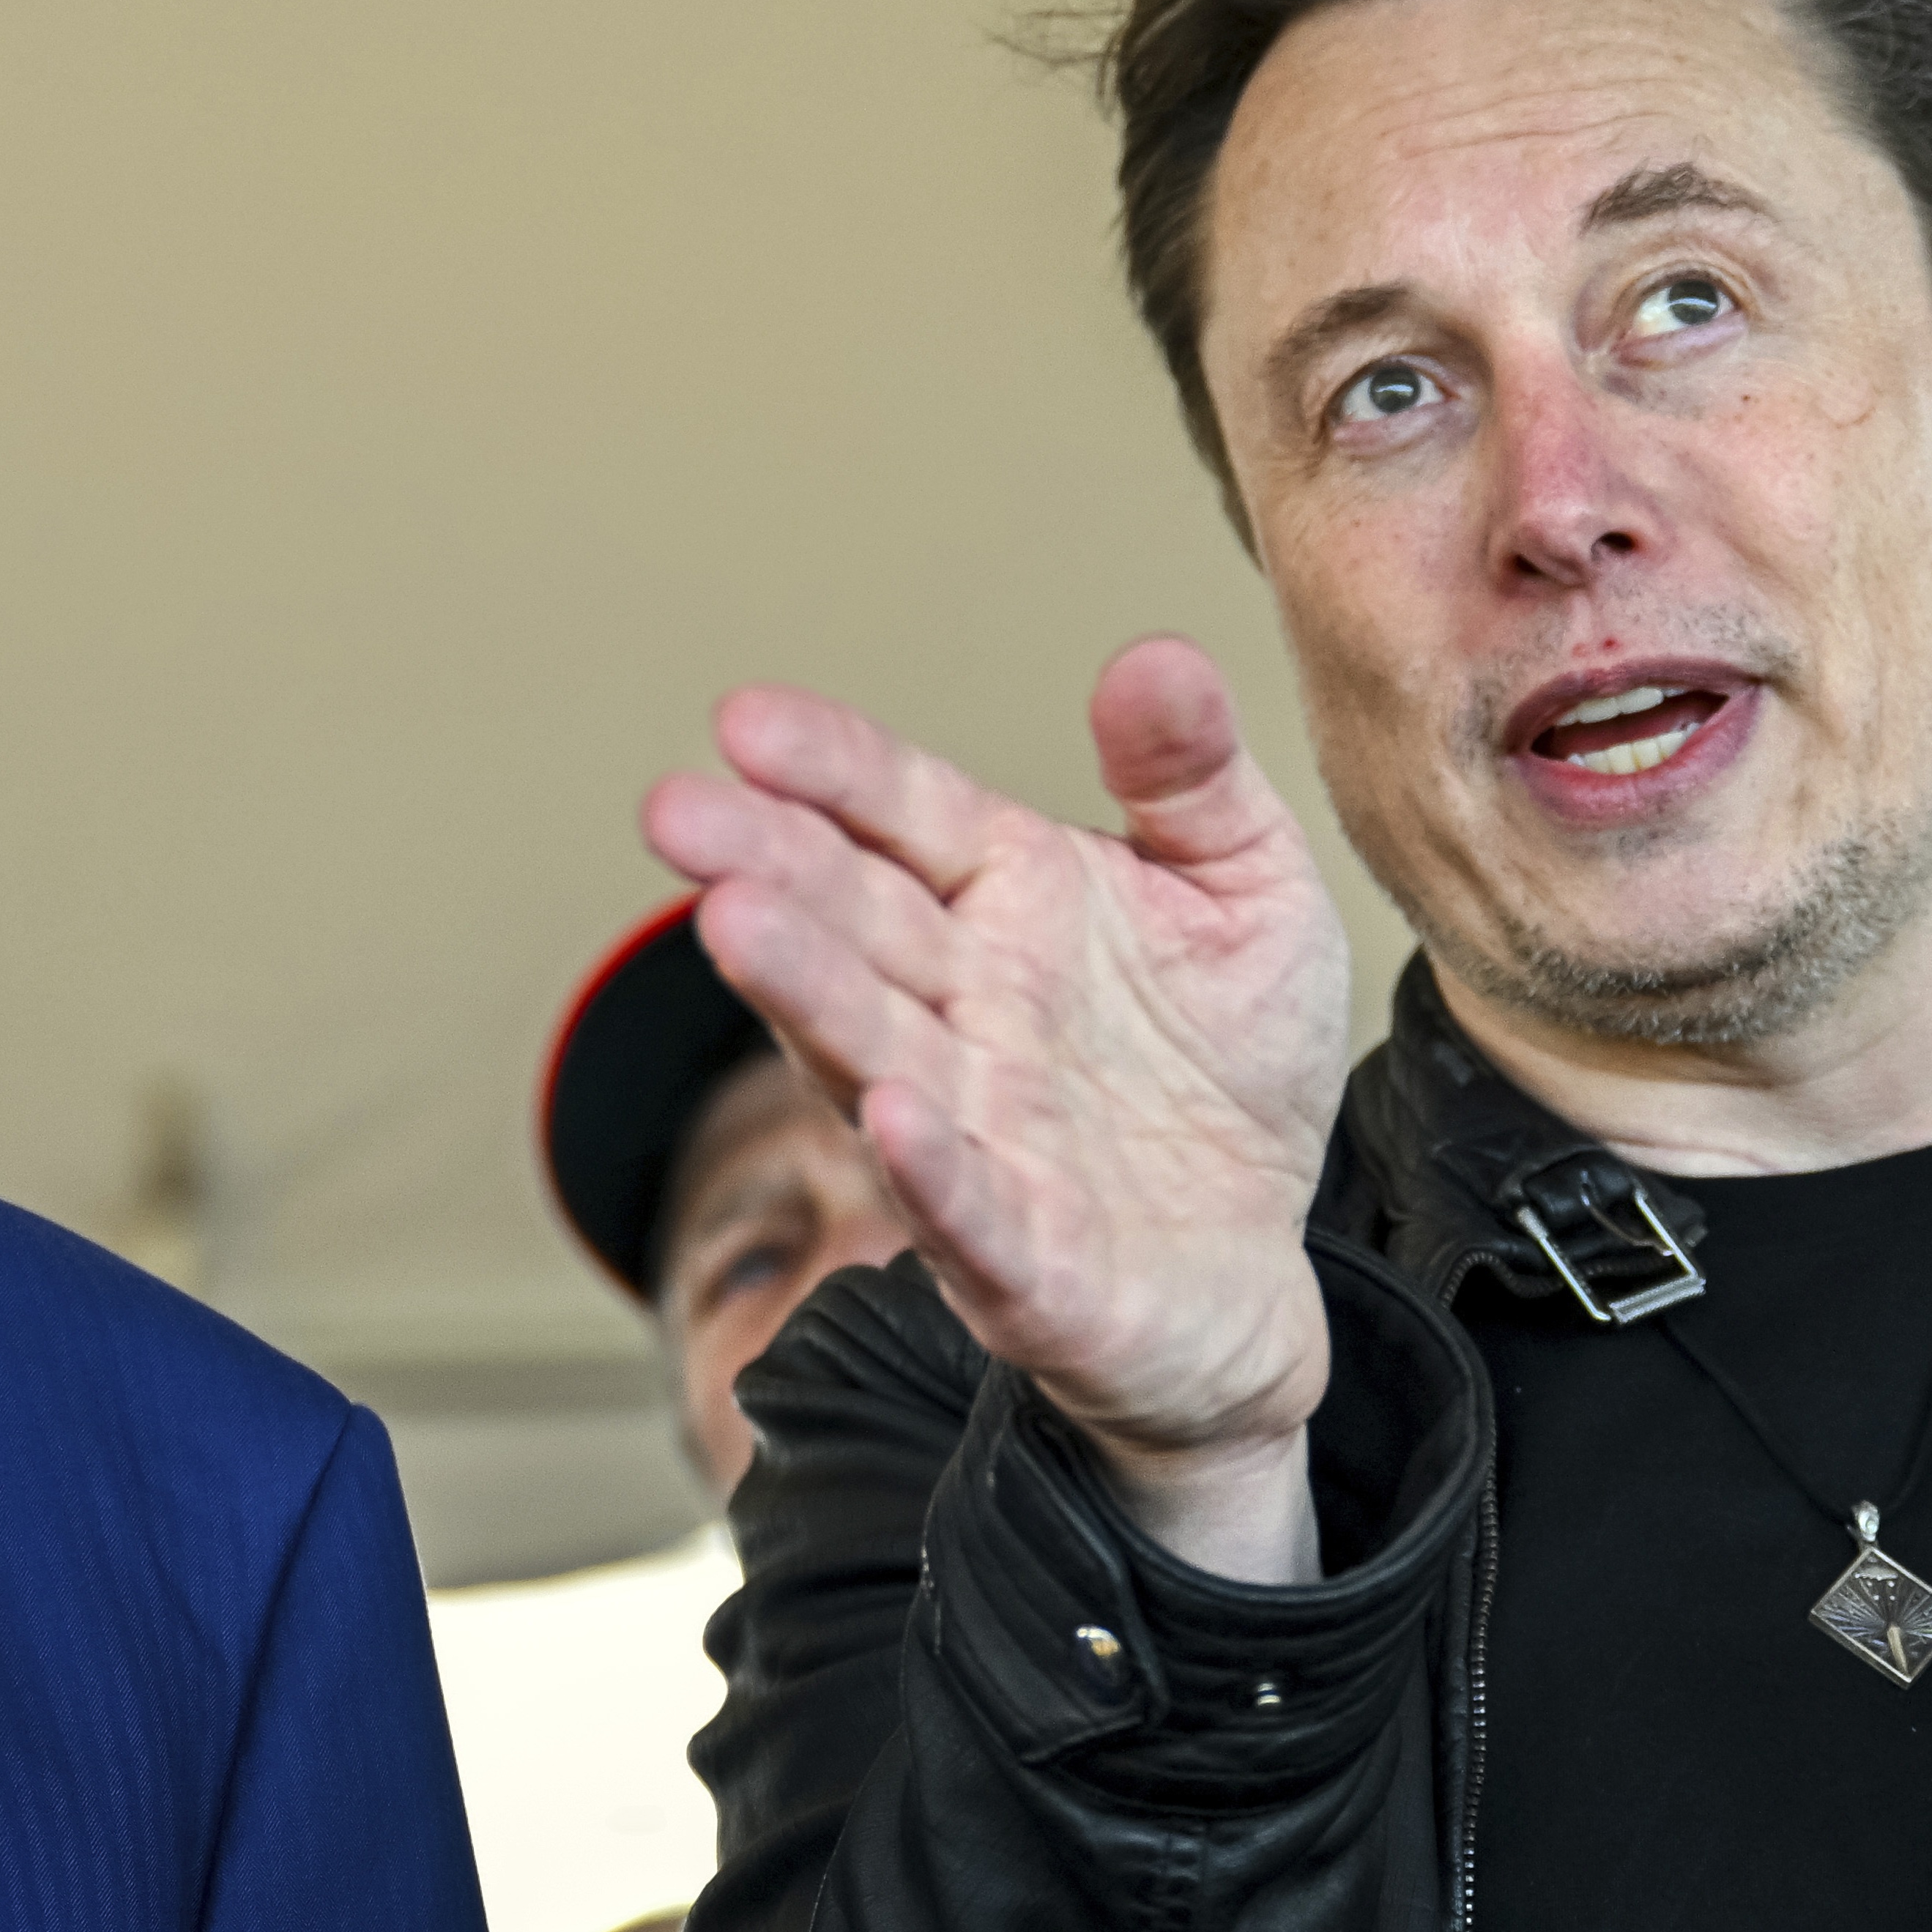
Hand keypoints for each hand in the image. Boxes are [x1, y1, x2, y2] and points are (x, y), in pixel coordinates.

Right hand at [643, 638, 1354, 1583]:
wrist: (1252, 1271)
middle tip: (678, 811)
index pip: (899, 815)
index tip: (745, 720)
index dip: (828, 769)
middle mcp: (968, 1012)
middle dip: (766, 865)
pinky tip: (890, 1118)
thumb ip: (1195, 780)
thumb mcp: (1248, 892)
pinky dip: (931, 1169)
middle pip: (854, 923)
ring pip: (874, 1053)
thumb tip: (1155, 660)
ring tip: (733, 926)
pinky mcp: (1024, 1262)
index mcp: (1010, 902)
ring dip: (806, 994)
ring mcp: (981, 1134)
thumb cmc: (1229, 1070)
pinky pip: (970, 1212)